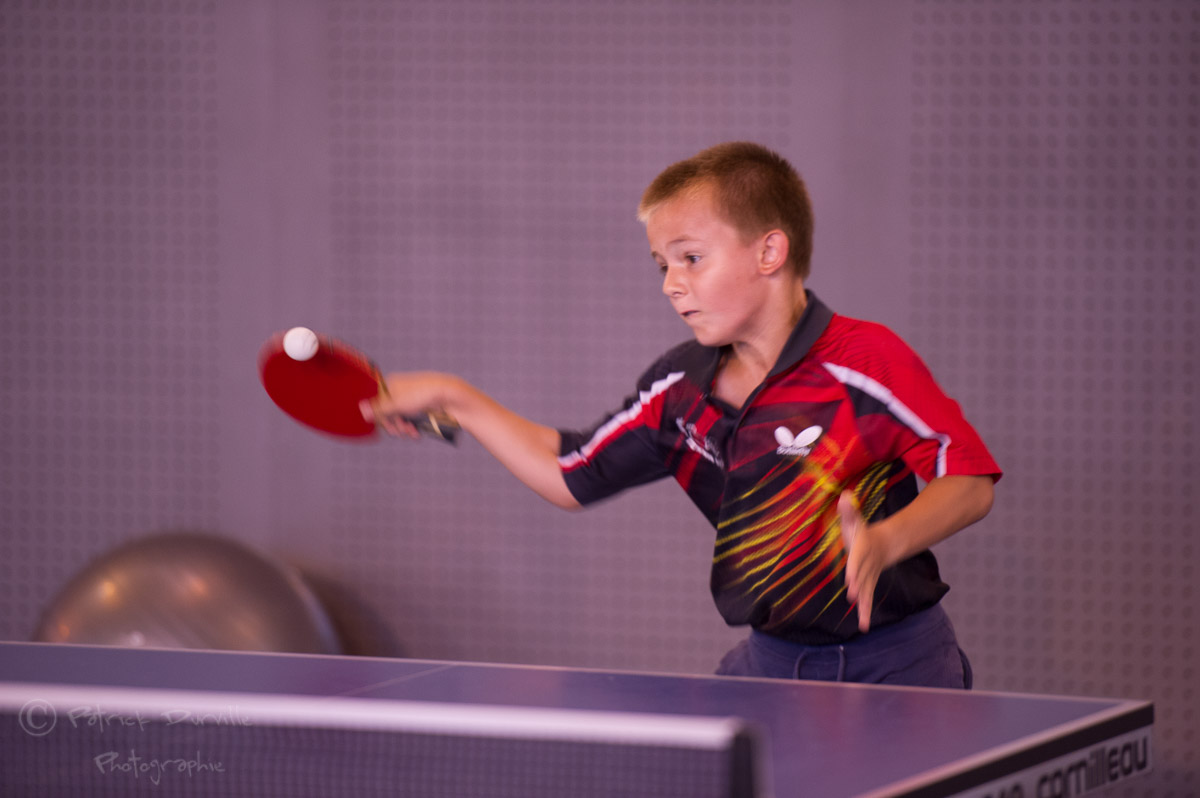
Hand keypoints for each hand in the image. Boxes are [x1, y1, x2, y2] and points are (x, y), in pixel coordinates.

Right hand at [360, 372, 453, 439]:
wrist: (450, 397)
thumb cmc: (423, 395)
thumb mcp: (397, 404)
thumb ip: (378, 409)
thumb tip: (361, 410)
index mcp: (391, 385)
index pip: (376, 402)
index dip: (378, 415)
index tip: (382, 424)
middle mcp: (400, 391)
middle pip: (387, 413)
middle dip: (392, 425)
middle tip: (398, 432)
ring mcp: (411, 401)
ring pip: (400, 419)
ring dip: (403, 429)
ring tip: (411, 433)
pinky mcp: (421, 409)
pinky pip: (411, 421)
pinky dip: (412, 428)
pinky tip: (416, 434)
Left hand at [838, 490, 886, 632]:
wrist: (882, 544)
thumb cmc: (862, 532)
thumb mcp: (855, 520)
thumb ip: (849, 510)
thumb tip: (844, 495)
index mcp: (863, 549)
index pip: (858, 558)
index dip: (854, 567)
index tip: (850, 577)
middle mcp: (867, 565)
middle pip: (863, 577)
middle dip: (859, 587)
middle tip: (853, 596)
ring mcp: (869, 577)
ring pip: (867, 593)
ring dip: (864, 607)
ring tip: (863, 624)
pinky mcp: (868, 586)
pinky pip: (867, 600)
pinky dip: (865, 613)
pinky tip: (863, 627)